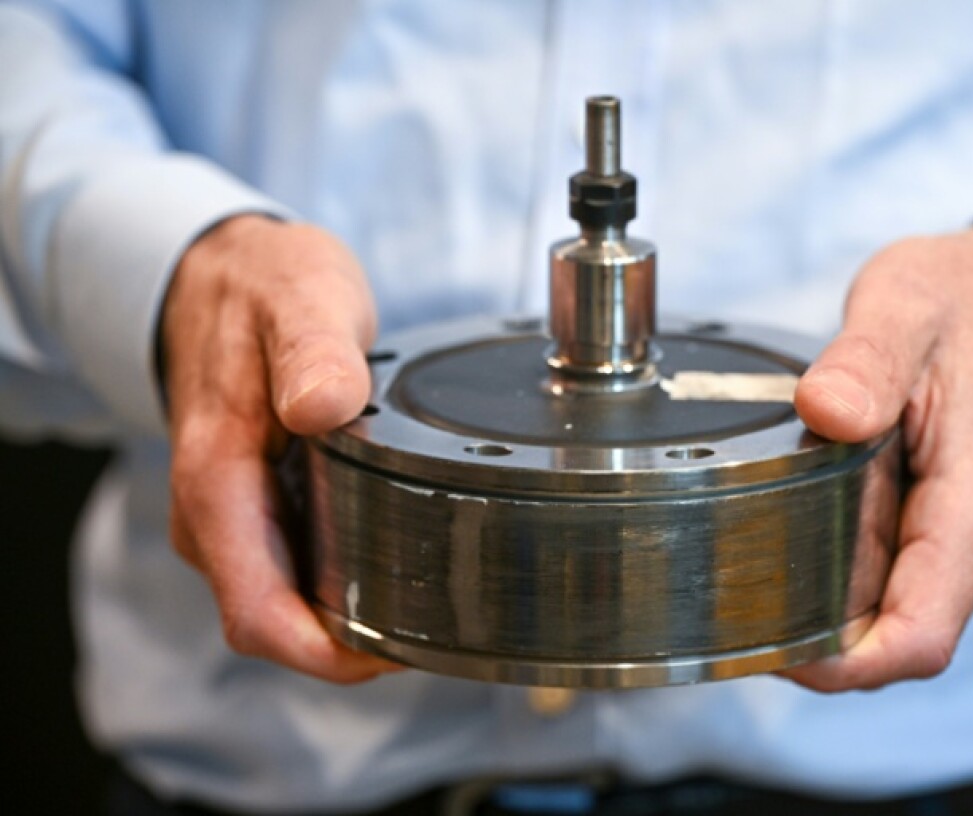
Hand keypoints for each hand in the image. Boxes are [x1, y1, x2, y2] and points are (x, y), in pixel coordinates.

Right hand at [162, 214, 399, 681]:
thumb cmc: (262, 286)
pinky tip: (391, 563)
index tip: (393, 654)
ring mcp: (229, 516)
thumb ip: (313, 349)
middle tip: (432, 627)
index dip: (323, 653)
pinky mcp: (252, 508)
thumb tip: (322, 405)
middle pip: (272, 621)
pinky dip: (336, 582)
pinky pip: (288, 571)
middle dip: (346, 645)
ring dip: (343, 618)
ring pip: (280, 601)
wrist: (221, 273)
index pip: (256, 610)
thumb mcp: (300, 297)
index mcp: (215, 478)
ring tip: (423, 598)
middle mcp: (213, 514)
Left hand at [785, 211, 972, 690]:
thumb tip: (826, 409)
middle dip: (814, 632)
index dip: (842, 665)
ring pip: (888, 613)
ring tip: (759, 550)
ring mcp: (971, 547)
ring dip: (826, 601)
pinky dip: (843, 572)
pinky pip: (893, 581)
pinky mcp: (953, 537)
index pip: (919, 637)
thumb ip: (865, 362)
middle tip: (734, 583)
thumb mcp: (906, 309)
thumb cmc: (969, 305)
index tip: (773, 647)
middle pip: (891, 636)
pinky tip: (801, 531)